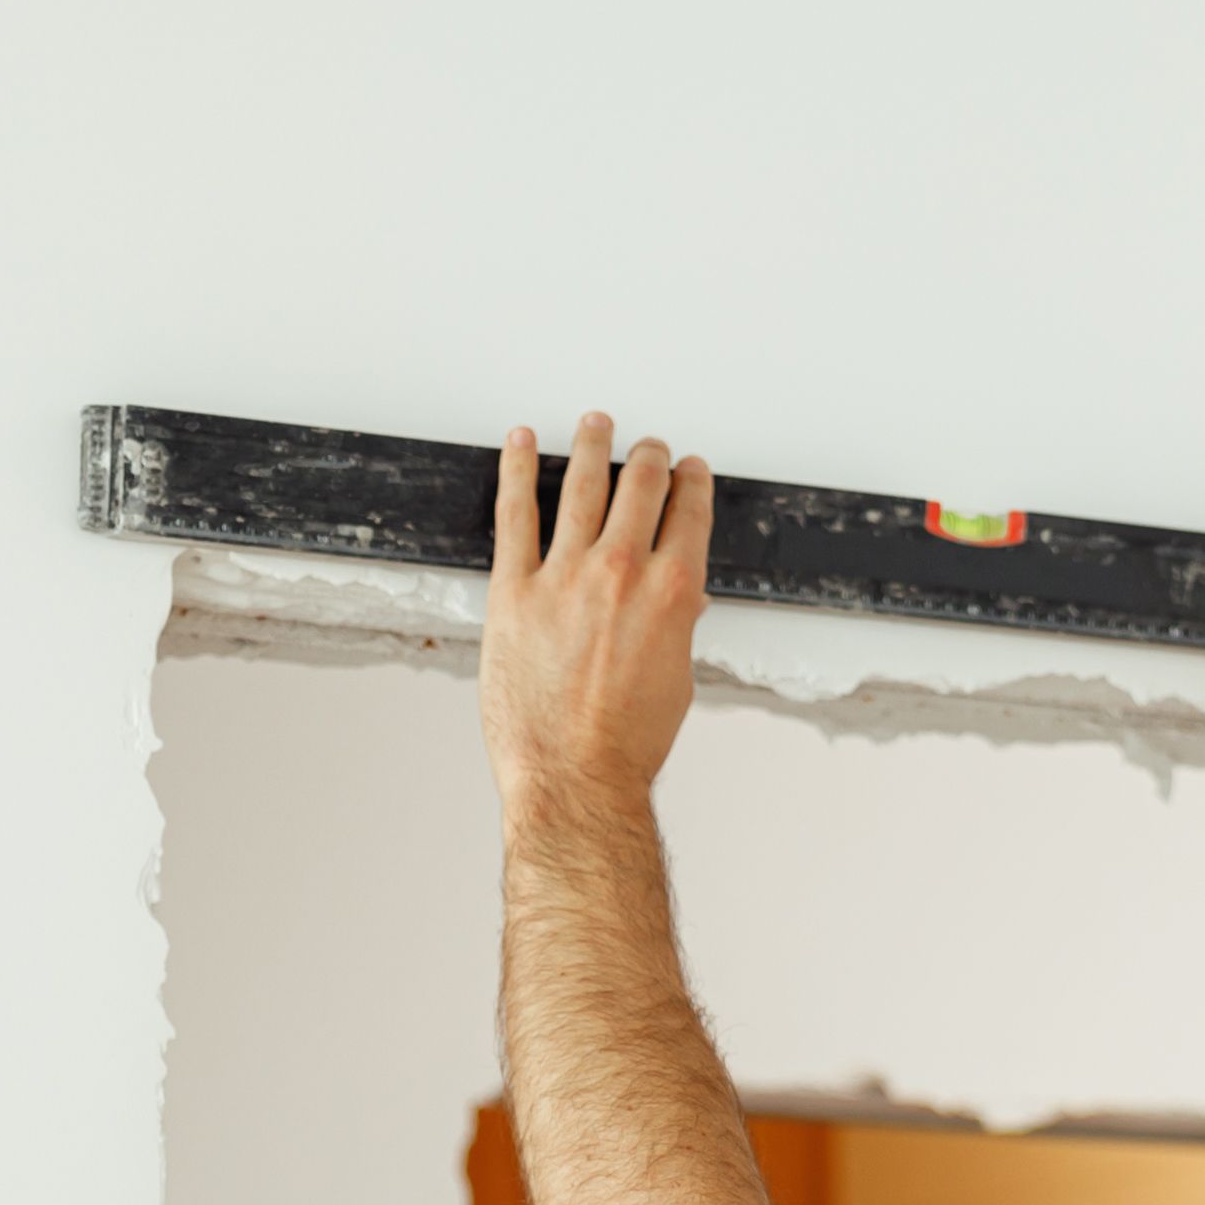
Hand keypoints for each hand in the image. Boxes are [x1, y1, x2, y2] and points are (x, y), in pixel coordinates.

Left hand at [483, 412, 713, 819]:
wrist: (575, 780)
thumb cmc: (626, 744)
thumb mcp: (675, 681)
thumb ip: (675, 630)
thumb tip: (680, 604)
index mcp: (673, 593)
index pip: (689, 511)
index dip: (691, 481)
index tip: (687, 469)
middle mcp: (622, 572)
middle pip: (641, 485)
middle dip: (648, 457)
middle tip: (645, 447)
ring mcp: (565, 577)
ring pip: (583, 486)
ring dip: (593, 446)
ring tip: (595, 424)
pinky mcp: (514, 591)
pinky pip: (515, 514)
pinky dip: (517, 470)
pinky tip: (521, 444)